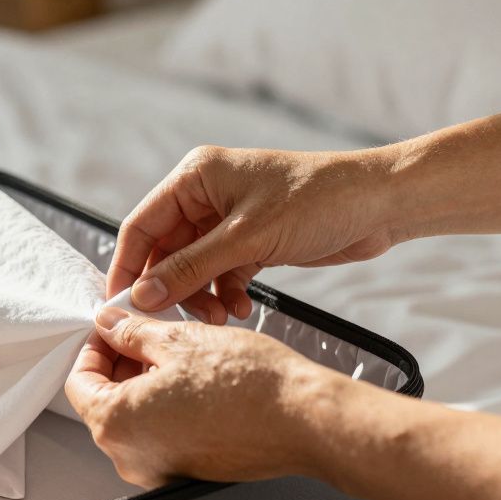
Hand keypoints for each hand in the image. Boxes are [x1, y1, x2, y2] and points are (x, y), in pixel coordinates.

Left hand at [64, 306, 343, 488]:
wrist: (306, 420)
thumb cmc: (250, 386)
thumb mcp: (178, 340)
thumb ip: (131, 332)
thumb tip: (109, 324)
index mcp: (117, 425)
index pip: (79, 382)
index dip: (93, 347)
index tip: (111, 327)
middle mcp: (131, 457)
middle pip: (104, 402)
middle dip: (119, 362)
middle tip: (144, 331)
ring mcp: (160, 470)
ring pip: (134, 417)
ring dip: (143, 381)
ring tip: (175, 350)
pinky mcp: (187, 472)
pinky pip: (160, 434)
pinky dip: (165, 404)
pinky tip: (192, 378)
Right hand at [109, 146, 398, 318]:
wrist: (381, 204)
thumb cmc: (319, 200)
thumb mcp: (248, 237)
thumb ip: (192, 267)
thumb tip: (143, 295)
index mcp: (195, 177)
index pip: (141, 225)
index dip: (128, 266)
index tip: (119, 306)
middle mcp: (206, 196)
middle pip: (165, 250)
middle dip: (171, 287)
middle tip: (175, 323)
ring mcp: (228, 220)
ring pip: (192, 267)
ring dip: (200, 296)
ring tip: (217, 319)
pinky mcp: (251, 241)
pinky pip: (221, 274)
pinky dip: (225, 294)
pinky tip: (240, 308)